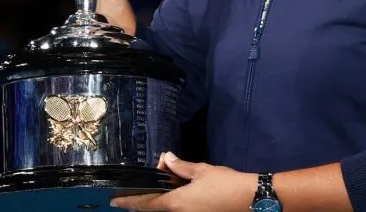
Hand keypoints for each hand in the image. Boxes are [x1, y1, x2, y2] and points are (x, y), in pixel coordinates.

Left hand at [110, 152, 255, 211]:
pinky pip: (181, 209)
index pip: (146, 203)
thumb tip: (167, 159)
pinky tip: (180, 190)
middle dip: (149, 194)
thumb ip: (182, 167)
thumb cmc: (226, 183)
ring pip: (170, 208)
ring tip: (167, 180)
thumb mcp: (202, 171)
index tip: (114, 201)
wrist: (251, 200)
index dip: (129, 201)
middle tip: (152, 178)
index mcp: (176, 203)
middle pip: (157, 206)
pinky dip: (176, 201)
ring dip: (164, 198)